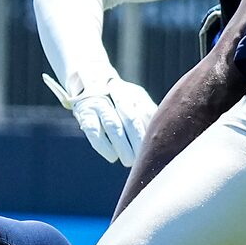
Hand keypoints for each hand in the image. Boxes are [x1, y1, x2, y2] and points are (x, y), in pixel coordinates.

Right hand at [43, 72, 158, 166]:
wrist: (90, 82)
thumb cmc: (120, 101)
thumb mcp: (136, 102)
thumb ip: (147, 116)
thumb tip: (161, 139)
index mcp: (135, 94)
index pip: (146, 112)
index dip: (151, 132)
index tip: (155, 148)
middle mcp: (118, 95)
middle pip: (131, 119)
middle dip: (138, 141)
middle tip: (142, 159)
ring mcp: (100, 103)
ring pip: (113, 125)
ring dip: (122, 145)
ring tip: (129, 162)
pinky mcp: (85, 113)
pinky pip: (94, 131)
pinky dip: (103, 146)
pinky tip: (111, 157)